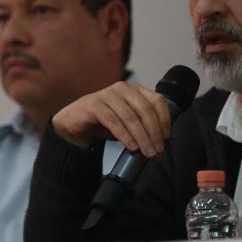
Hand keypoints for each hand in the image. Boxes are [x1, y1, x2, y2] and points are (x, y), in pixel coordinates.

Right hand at [51, 81, 170, 158]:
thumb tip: (158, 147)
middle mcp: (123, 88)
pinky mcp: (94, 104)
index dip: (164, 119)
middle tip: (156, 151)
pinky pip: (113, 121)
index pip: (157, 100)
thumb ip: (143, 128)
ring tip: (146, 152)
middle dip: (153, 133)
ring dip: (141, 137)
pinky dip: (124, 136)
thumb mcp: (128, 123)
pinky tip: (131, 146)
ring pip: (130, 117)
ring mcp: (107, 94)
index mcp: (135, 90)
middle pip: (145, 110)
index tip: (165, 137)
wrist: (75, 123)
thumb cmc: (104, 123)